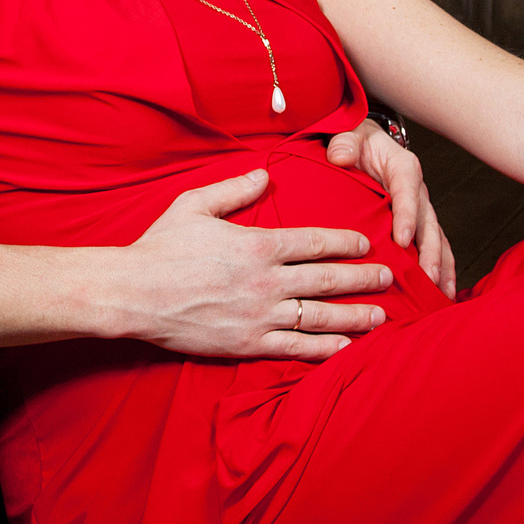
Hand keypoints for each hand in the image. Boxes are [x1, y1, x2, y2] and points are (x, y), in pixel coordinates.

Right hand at [117, 169, 394, 361]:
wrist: (132, 294)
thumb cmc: (160, 247)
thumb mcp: (194, 205)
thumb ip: (235, 189)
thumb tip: (265, 174)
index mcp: (257, 245)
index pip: (315, 242)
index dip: (346, 242)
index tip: (367, 242)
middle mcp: (266, 281)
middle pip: (327, 279)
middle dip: (364, 278)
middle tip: (391, 278)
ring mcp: (259, 316)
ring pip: (319, 316)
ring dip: (354, 315)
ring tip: (381, 316)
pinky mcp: (247, 343)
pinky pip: (295, 348)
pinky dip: (324, 349)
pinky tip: (346, 348)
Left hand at [325, 120, 454, 296]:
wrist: (363, 142)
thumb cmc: (355, 140)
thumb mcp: (348, 133)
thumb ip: (344, 142)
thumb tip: (339, 156)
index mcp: (403, 168)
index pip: (408, 192)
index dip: (407, 215)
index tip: (403, 240)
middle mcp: (417, 191)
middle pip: (428, 223)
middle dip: (430, 252)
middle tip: (427, 278)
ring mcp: (420, 210)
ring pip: (436, 240)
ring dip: (441, 267)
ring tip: (440, 295)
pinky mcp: (418, 224)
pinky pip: (434, 248)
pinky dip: (442, 270)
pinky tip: (442, 293)